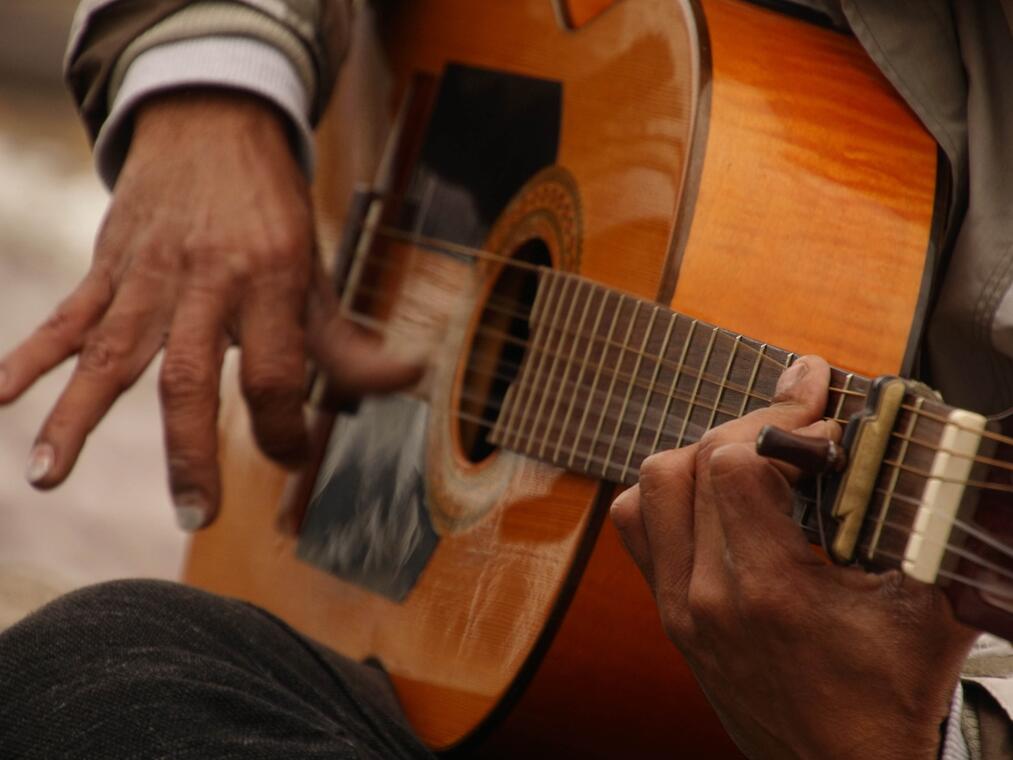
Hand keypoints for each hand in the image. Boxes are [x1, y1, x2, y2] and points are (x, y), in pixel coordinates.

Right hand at [0, 91, 419, 529]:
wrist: (213, 123)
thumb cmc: (271, 210)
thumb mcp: (316, 270)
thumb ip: (346, 340)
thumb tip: (407, 380)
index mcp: (269, 281)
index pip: (275, 373)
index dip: (286, 427)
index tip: (290, 456)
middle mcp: (205, 282)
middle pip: (188, 375)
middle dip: (190, 449)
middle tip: (196, 512)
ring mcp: (148, 275)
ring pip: (111, 350)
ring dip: (77, 414)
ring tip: (45, 476)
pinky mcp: (109, 266)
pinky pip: (67, 314)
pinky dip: (31, 354)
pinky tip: (1, 395)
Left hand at [610, 356, 976, 758]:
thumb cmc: (885, 699)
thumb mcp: (925, 607)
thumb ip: (918, 524)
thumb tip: (913, 446)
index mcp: (769, 590)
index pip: (733, 464)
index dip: (779, 419)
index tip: (819, 408)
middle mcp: (706, 596)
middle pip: (691, 463)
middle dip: (750, 424)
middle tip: (798, 418)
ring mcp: (678, 607)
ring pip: (650, 490)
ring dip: (699, 455)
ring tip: (754, 451)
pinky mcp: (668, 615)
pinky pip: (637, 529)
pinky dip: (667, 496)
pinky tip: (713, 494)